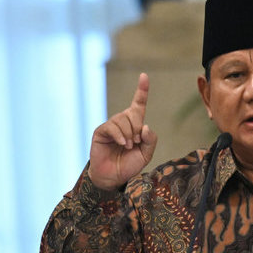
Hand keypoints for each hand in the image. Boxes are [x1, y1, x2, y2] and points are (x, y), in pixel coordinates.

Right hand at [88, 73, 158, 190]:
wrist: (114, 176)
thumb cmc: (129, 164)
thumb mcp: (146, 154)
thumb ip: (151, 140)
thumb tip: (145, 126)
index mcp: (135, 125)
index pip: (138, 104)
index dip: (142, 90)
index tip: (144, 76)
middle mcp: (123, 122)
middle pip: (133, 113)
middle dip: (138, 128)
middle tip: (136, 143)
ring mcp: (111, 126)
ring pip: (123, 120)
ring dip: (129, 134)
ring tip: (128, 146)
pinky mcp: (101, 131)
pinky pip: (112, 126)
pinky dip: (120, 135)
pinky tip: (123, 144)